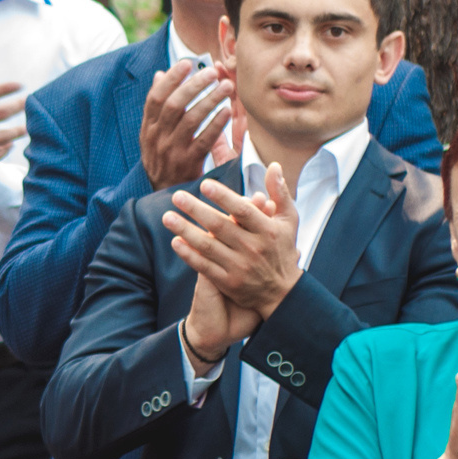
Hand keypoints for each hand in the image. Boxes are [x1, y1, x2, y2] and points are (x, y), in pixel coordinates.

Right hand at [138, 60, 234, 189]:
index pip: (155, 97)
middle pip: (174, 105)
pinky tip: (227, 111)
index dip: (171, 78)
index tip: (187, 63)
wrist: (162, 196)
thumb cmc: (162, 159)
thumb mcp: (153, 133)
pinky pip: (204, 140)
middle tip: (212, 72)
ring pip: (190, 119)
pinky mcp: (188, 164)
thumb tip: (160, 74)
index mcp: (148, 128)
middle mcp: (157, 138)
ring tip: (226, 87)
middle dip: (194, 85)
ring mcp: (172, 152)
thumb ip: (158, 106)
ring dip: (209, 100)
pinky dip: (216, 124)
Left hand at [164, 166, 301, 316]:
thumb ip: (280, 193)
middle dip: (196, 210)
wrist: (283, 293)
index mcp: (267, 230)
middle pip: (220, 226)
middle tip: (177, 196)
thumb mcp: (289, 221)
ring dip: (186, 231)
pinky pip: (204, 267)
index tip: (205, 184)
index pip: (242, 210)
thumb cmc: (283, 250)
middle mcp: (253, 248)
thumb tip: (274, 165)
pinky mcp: (228, 282)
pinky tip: (175, 242)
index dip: (223, 197)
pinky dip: (189, 255)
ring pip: (208, 246)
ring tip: (167, 217)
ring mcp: (239, 267)